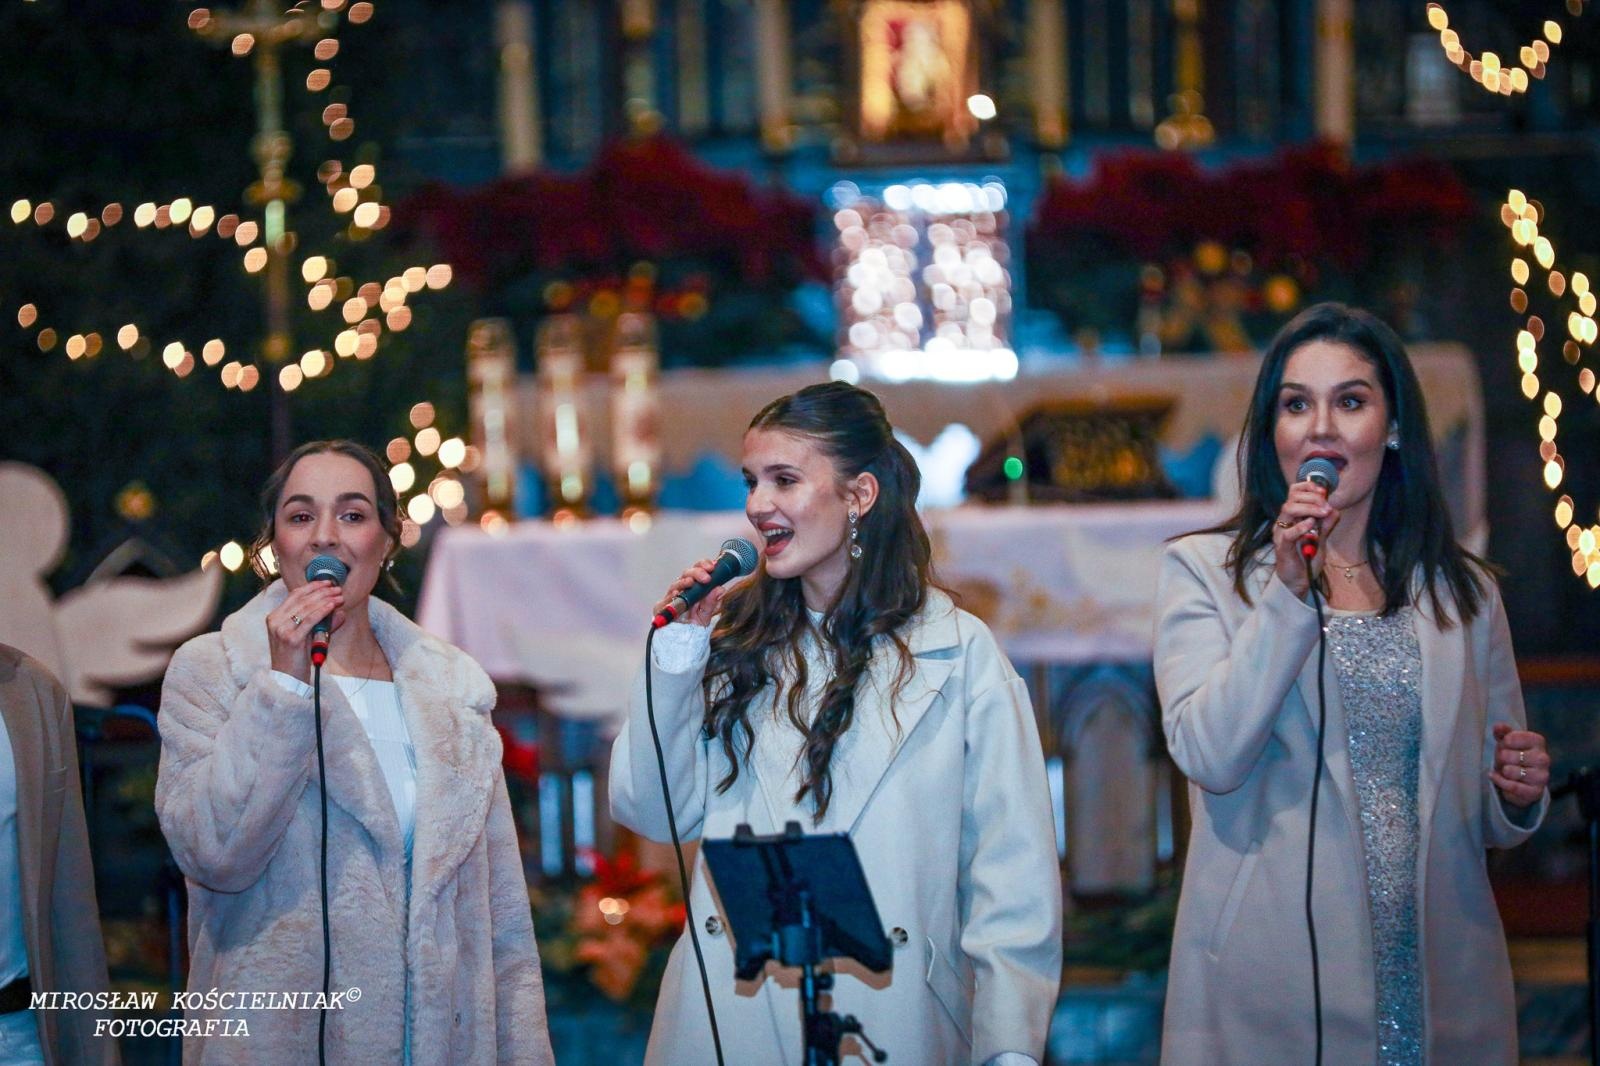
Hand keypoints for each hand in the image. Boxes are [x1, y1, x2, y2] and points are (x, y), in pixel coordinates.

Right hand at [266, 580, 344, 681]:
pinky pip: (310, 620)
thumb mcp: (306, 636)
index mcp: (274, 617)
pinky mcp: (291, 639)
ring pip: (306, 608)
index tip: (327, 583)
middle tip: (337, 588)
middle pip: (301, 599)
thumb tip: (340, 611)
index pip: (294, 595)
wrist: (287, 679)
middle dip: (322, 591)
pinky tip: (332, 606)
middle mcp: (275, 621)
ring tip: (339, 596)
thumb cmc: (296, 657)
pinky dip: (322, 611)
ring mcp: (281, 630)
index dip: (311, 587)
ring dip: (325, 599)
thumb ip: (320, 623)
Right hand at [653, 558, 726, 627]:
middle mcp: (682, 589)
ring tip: (691, 582)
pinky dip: (672, 595)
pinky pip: (666, 599)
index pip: (698, 570)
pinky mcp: (661, 606)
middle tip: (706, 577)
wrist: (681, 642)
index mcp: (693, 587)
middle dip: (697, 572)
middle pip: (687, 574)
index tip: (712, 566)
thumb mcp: (706, 614)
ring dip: (684, 582)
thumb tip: (720, 589)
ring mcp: (671, 597)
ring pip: (676, 583)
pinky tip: (677, 593)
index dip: (704, 565)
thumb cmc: (692, 626)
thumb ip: (712, 602)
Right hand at [1272, 480, 1339, 598]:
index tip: (1323, 491)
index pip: (1294, 492)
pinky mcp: (1282, 547)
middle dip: (1312, 497)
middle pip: (1292, 498)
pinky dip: (1300, 527)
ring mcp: (1281, 533)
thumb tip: (1334, 509)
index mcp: (1292, 517)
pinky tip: (1312, 525)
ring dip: (1308, 508)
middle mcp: (1284, 522)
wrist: (1299, 580)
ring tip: (1322, 513)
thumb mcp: (1321, 539)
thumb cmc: (1306, 558)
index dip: (1308, 487)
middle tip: (1326, 506)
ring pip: (1288, 509)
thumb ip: (1327, 524)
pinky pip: (1288, 533)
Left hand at [1490, 724, 1548, 808]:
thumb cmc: (1514, 755)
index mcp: (1537, 741)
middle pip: (1508, 755)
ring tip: (1503, 770)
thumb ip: (1503, 732)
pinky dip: (1501, 782)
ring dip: (1502, 771)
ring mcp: (1541, 776)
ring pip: (1510, 772)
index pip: (1512, 738)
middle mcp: (1543, 758)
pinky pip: (1513, 787)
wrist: (1522, 779)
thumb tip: (1498, 726)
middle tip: (1502, 760)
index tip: (1505, 745)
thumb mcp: (1508, 741)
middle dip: (1500, 758)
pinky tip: (1496, 778)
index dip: (1503, 742)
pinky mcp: (1536, 791)